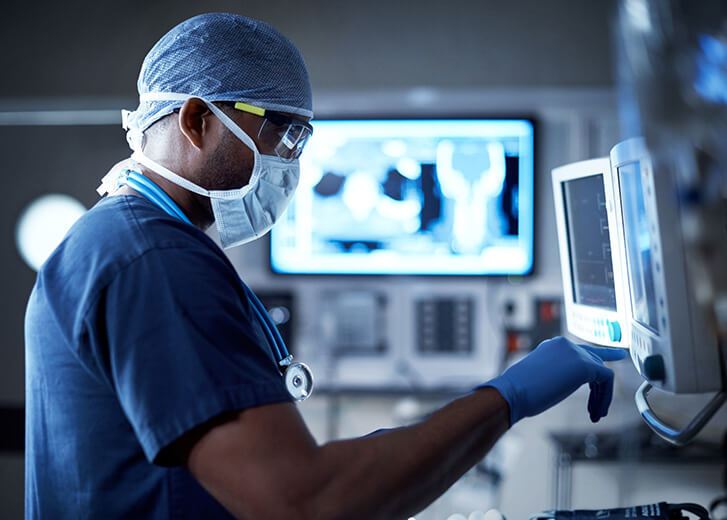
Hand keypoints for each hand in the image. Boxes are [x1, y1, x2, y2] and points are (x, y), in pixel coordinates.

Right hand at [481, 336, 626, 424]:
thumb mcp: (541, 377)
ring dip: (601, 396)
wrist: (513, 392)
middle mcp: (566, 345)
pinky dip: (605, 397)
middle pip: (595, 361)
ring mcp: (576, 353)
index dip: (598, 359)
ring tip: (595, 415)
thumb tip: (565, 383)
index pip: (581, 351)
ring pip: (602, 373)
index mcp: (553, 346)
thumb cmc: (520, 391)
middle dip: (600, 386)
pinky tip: (597, 412)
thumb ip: (557, 374)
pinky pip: (606, 379)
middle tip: (599, 407)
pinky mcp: (584, 365)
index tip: (614, 359)